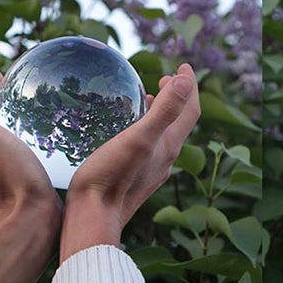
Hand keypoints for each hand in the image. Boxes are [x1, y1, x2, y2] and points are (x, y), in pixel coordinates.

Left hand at [0, 48, 61, 282]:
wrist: (31, 219)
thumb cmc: (10, 175)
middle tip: (2, 70)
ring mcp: (10, 156)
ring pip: (8, 121)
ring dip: (10, 103)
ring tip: (23, 89)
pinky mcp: (28, 164)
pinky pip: (26, 133)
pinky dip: (29, 120)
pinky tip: (48, 119)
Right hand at [60, 63, 200, 262]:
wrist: (91, 218)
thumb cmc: (113, 175)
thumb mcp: (139, 137)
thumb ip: (164, 111)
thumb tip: (186, 80)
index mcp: (170, 145)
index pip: (191, 110)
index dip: (190, 85)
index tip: (183, 65)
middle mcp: (165, 159)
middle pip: (178, 121)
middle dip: (176, 96)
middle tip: (165, 78)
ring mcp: (151, 170)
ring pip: (162, 134)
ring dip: (160, 112)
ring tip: (148, 97)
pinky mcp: (135, 177)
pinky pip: (148, 145)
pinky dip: (145, 127)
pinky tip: (126, 128)